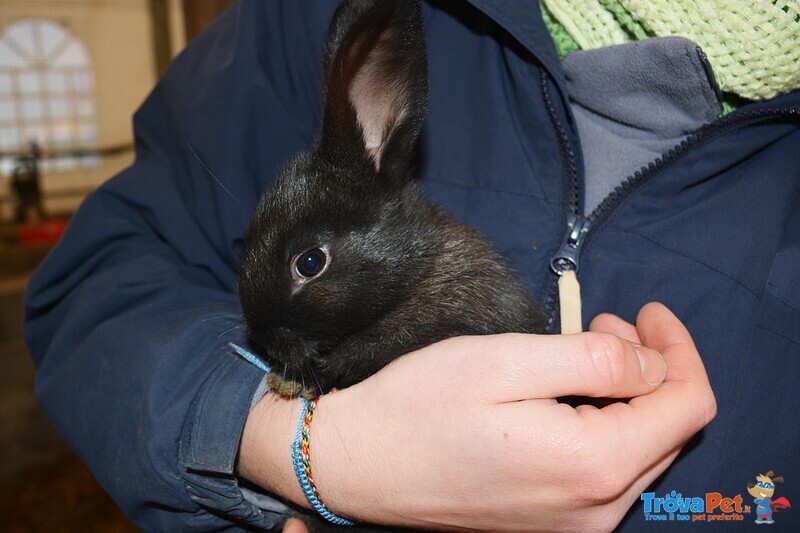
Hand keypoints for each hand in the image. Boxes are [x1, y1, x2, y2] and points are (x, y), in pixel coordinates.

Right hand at [239, 302, 715, 530]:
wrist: (356, 466)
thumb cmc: (419, 405)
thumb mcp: (504, 360)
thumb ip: (592, 360)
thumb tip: (652, 362)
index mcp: (591, 465)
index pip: (687, 404)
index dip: (678, 348)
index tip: (645, 310)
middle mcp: (595, 511)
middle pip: (667, 431)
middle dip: (651, 367)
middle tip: (605, 324)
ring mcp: (574, 527)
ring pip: (640, 452)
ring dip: (626, 394)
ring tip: (583, 352)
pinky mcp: (552, 527)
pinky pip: (606, 473)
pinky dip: (603, 425)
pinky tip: (566, 397)